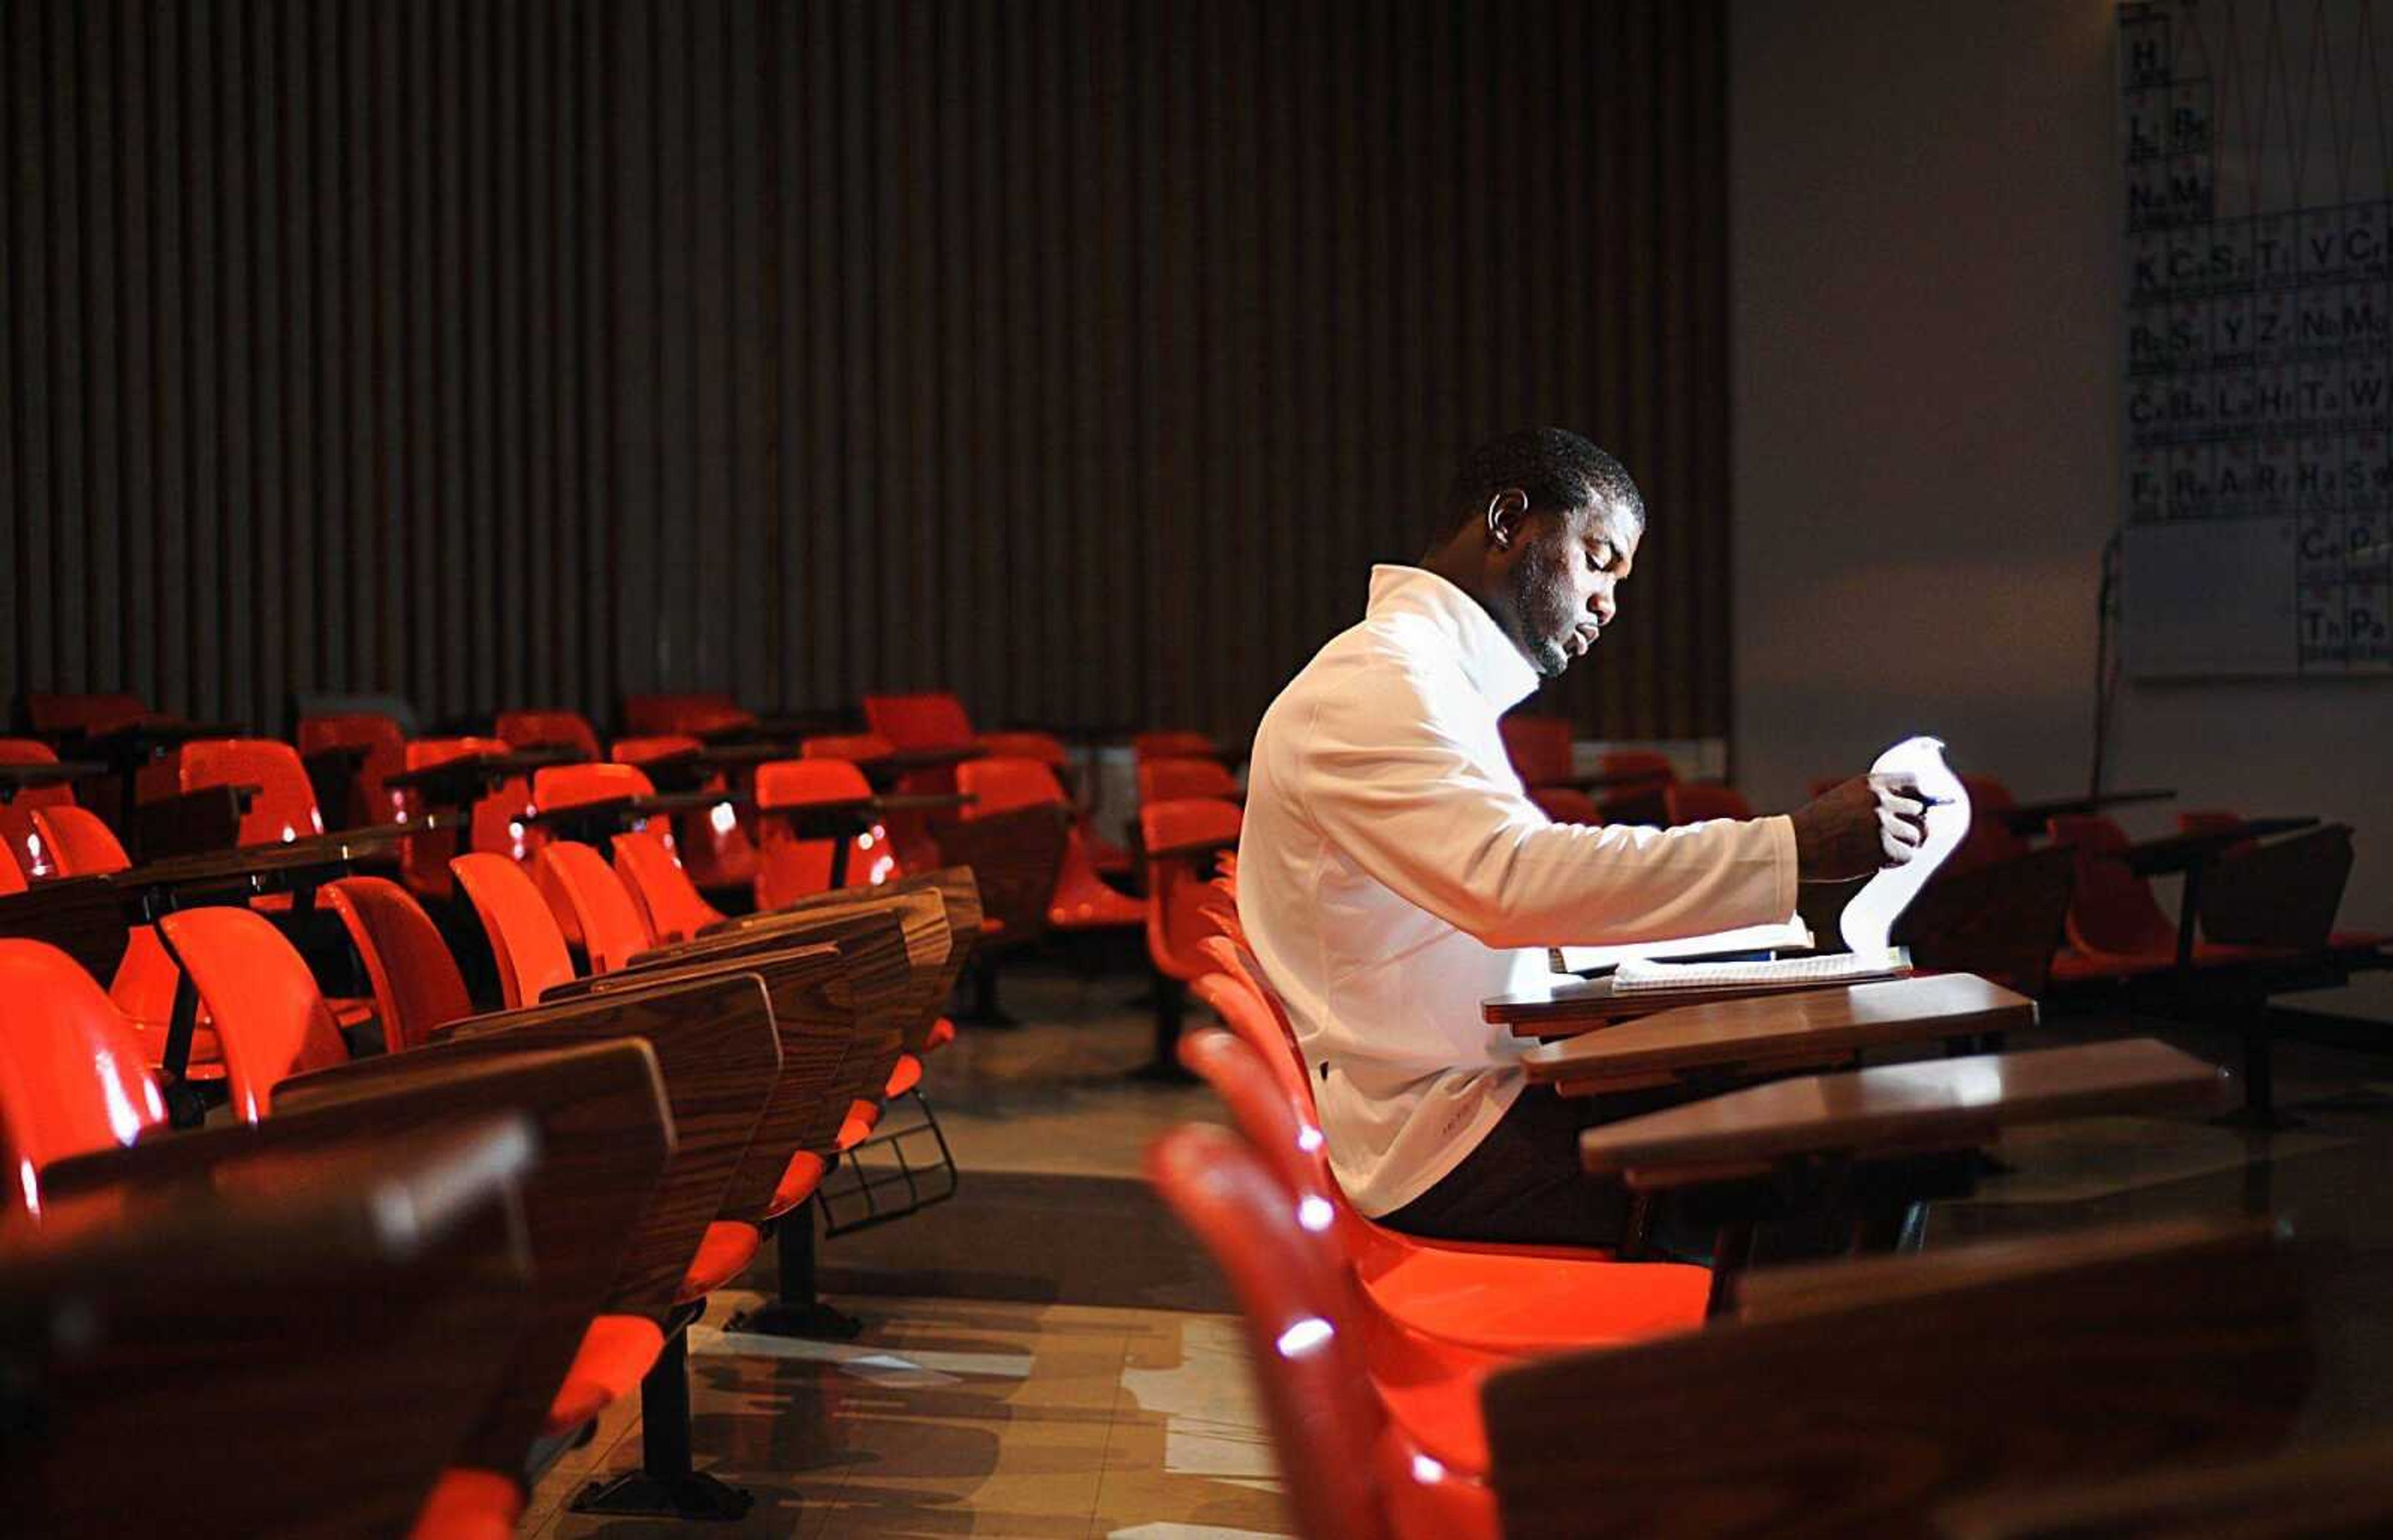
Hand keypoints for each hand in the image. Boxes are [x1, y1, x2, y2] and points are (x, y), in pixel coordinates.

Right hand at [1791, 773, 1929, 882]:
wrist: (1796, 846)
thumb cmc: (1813, 825)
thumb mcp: (1841, 796)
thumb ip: (1870, 797)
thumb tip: (1902, 805)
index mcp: (1870, 784)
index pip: (1913, 783)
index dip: (1918, 796)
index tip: (1917, 808)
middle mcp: (1881, 801)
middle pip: (1918, 811)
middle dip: (1909, 824)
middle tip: (1897, 835)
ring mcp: (1884, 825)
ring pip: (1915, 835)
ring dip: (1903, 844)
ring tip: (1882, 850)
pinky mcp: (1884, 849)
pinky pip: (1906, 855)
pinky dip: (1896, 860)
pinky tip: (1878, 860)